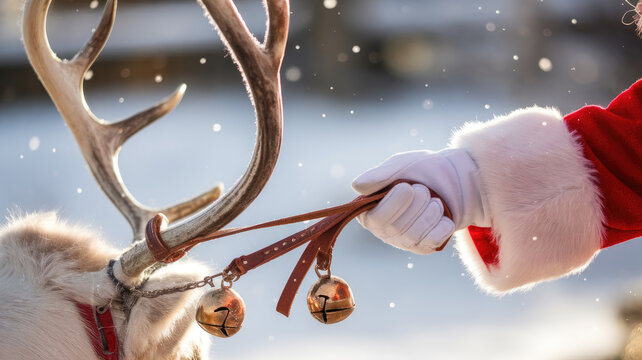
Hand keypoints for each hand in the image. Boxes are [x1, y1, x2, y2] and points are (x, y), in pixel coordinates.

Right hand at [352, 149, 487, 253]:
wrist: (455, 179)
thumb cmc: (422, 169)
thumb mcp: (402, 165)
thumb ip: (380, 175)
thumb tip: (356, 186)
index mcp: (370, 209)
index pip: (376, 218)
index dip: (393, 204)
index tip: (406, 186)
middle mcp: (383, 229)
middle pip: (397, 228)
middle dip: (417, 203)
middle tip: (423, 189)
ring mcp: (404, 240)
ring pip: (415, 235)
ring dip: (431, 212)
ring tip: (434, 200)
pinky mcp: (424, 247)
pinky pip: (433, 240)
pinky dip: (442, 224)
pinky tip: (442, 215)